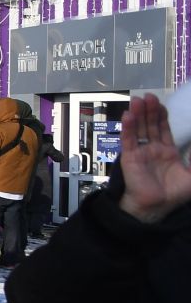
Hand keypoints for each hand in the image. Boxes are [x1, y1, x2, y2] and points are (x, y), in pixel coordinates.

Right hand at [116, 94, 190, 223]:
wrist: (157, 206)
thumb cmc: (175, 194)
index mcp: (167, 151)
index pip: (164, 128)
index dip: (163, 115)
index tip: (162, 103)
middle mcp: (153, 149)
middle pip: (151, 125)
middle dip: (150, 110)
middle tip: (149, 96)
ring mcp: (141, 152)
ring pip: (139, 128)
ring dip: (138, 114)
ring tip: (138, 100)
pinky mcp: (130, 157)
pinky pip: (128, 139)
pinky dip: (128, 127)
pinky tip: (128, 115)